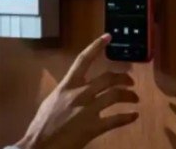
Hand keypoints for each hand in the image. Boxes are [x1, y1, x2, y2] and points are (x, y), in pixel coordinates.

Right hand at [14, 34, 139, 148]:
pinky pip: (116, 119)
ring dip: (129, 95)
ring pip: (115, 96)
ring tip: (134, 98)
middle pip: (107, 78)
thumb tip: (75, 88)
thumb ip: (66, 92)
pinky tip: (133, 116)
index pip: (83, 60)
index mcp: (67, 86)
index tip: (108, 37)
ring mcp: (88, 110)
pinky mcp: (93, 127)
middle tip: (130, 82)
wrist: (40, 144)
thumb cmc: (42, 124)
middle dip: (123, 78)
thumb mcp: (52, 101)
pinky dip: (128, 117)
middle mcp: (79, 94)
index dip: (96, 47)